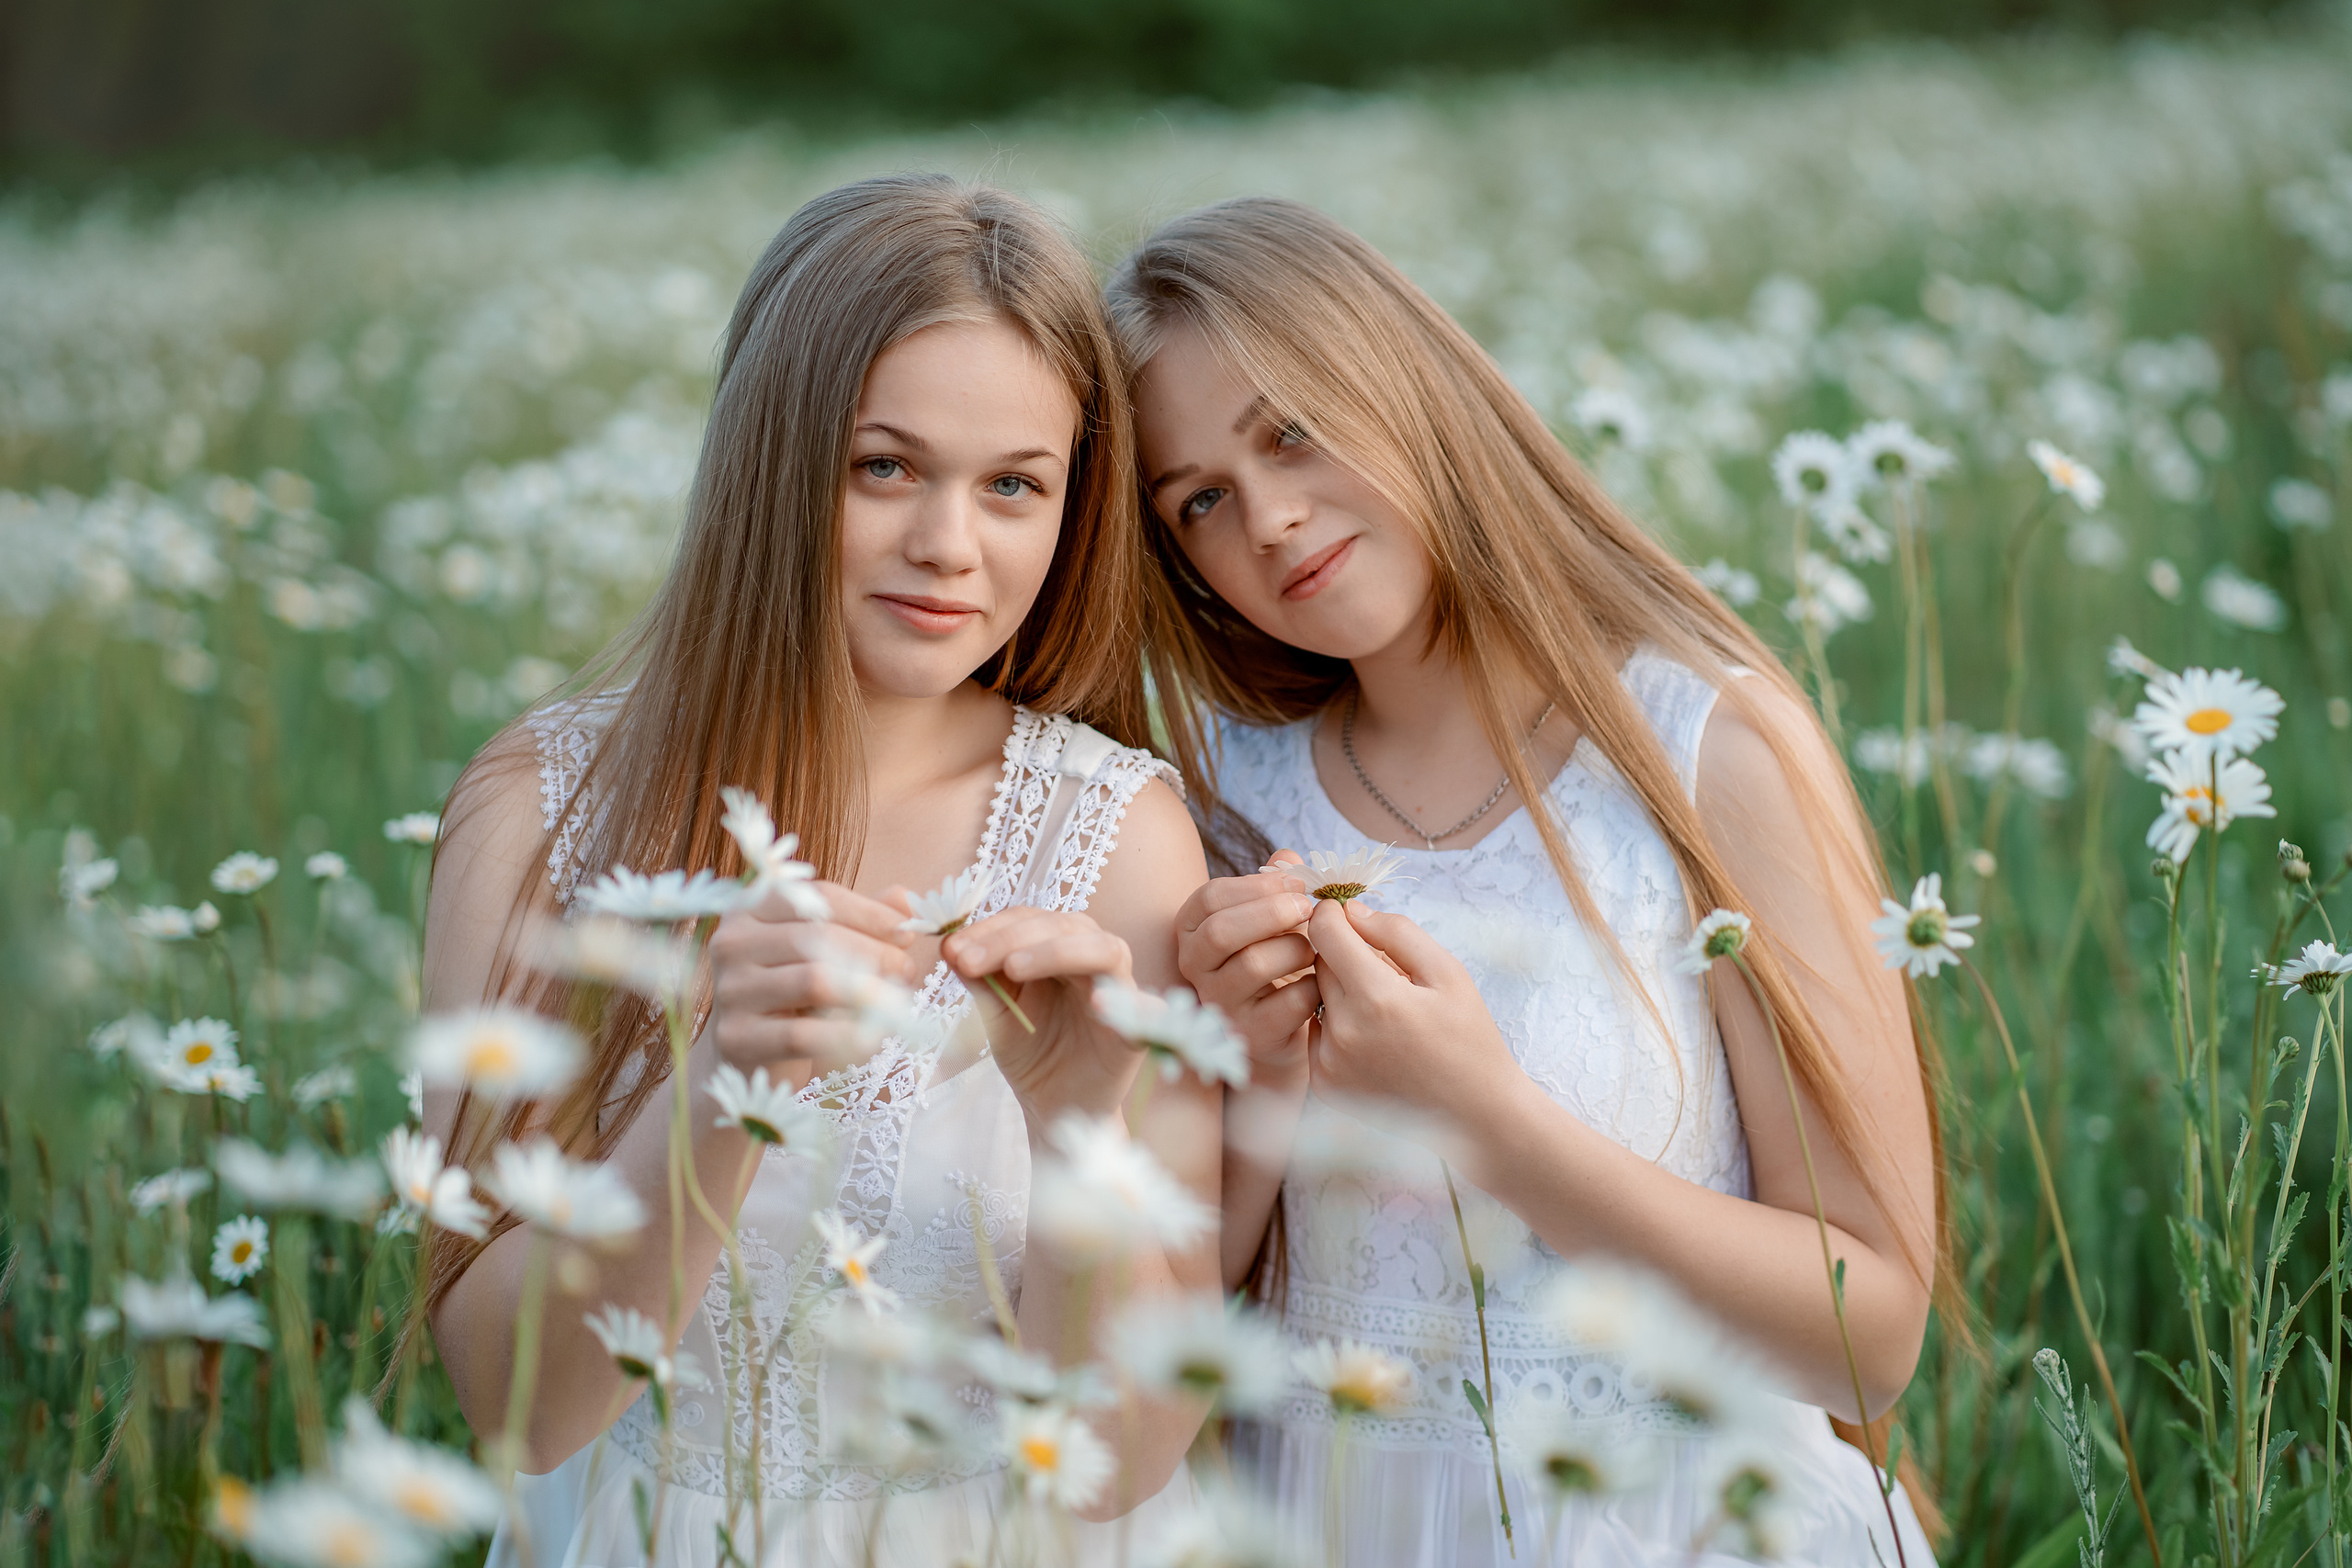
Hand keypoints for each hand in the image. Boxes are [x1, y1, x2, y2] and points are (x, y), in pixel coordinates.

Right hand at [707, 883, 912, 1070]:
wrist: (750, 1057)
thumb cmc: (793, 995)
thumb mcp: (823, 951)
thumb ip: (860, 921)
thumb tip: (904, 898)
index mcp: (751, 907)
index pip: (819, 896)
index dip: (870, 913)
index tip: (908, 932)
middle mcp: (730, 941)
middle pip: (818, 936)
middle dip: (875, 952)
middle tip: (908, 970)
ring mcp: (729, 990)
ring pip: (814, 981)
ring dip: (867, 991)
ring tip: (895, 1002)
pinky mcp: (735, 1038)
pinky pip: (802, 1033)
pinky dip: (846, 1034)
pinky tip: (872, 1036)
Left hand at [940, 907, 1139, 1125]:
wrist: (1055, 1105)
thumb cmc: (1030, 1052)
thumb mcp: (996, 1015)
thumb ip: (980, 981)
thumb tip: (949, 945)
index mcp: (1057, 946)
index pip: (1027, 919)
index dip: (990, 928)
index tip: (951, 949)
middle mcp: (1092, 957)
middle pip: (1062, 926)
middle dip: (1009, 939)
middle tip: (968, 961)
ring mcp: (1119, 990)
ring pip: (1103, 950)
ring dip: (1056, 952)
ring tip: (1014, 968)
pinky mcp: (1137, 1029)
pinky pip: (1144, 1010)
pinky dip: (1125, 1001)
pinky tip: (1095, 1003)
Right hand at [1175, 852, 1319, 1081]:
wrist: (1281, 1024)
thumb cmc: (1273, 957)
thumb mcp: (1270, 917)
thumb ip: (1276, 884)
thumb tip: (1287, 858)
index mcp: (1192, 929)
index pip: (1210, 898)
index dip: (1257, 885)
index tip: (1296, 881)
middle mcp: (1194, 967)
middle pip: (1222, 931)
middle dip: (1273, 912)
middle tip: (1308, 908)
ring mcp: (1219, 1003)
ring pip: (1254, 964)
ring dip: (1297, 949)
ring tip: (1313, 950)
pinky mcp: (1251, 1034)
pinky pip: (1287, 1003)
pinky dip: (1312, 988)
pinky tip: (1319, 984)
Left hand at [1308, 898, 1523, 1128]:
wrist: (1475, 1114)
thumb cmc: (1468, 1038)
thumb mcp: (1448, 973)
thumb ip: (1397, 933)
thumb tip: (1351, 911)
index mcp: (1376, 998)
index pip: (1323, 932)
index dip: (1334, 914)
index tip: (1348, 914)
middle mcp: (1343, 1032)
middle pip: (1319, 964)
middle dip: (1345, 956)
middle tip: (1386, 973)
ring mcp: (1329, 1063)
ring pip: (1316, 998)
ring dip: (1341, 993)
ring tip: (1385, 1012)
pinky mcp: (1324, 1085)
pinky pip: (1316, 1033)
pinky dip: (1338, 1027)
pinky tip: (1375, 1041)